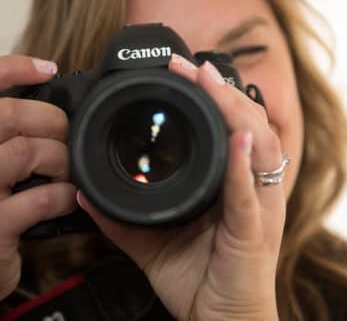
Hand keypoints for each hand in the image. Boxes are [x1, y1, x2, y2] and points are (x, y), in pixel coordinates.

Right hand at [0, 55, 75, 311]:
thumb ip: (13, 133)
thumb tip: (69, 105)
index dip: (11, 67)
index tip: (49, 68)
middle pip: (8, 114)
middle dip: (53, 121)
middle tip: (68, 138)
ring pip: (25, 151)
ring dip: (62, 159)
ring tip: (70, 172)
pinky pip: (40, 197)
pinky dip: (66, 196)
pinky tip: (70, 199)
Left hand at [78, 57, 286, 320]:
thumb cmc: (199, 283)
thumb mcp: (153, 241)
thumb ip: (123, 216)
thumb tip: (86, 192)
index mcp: (234, 185)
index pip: (231, 128)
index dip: (214, 96)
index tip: (182, 69)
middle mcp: (253, 189)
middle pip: (250, 125)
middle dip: (223, 90)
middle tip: (192, 64)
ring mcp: (259, 209)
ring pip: (259, 148)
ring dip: (234, 111)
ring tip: (210, 82)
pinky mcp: (255, 235)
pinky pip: (249, 195)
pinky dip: (241, 166)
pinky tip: (234, 139)